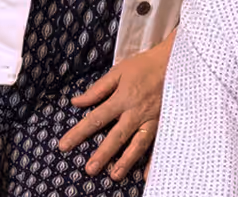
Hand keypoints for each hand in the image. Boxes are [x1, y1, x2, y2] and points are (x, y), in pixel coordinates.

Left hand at [58, 31, 175, 180]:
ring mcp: (151, 119)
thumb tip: (77, 102)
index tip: (64, 145)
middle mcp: (136, 112)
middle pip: (117, 136)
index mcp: (122, 98)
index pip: (97, 118)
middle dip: (103, 154)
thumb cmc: (143, 66)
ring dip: (126, 161)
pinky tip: (146, 175)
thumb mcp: (118, 71)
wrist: (173, 62)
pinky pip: (158, 144)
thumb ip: (98, 89)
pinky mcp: (163, 123)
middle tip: (90, 170)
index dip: (79, 132)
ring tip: (114, 175)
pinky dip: (153, 161)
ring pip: (138, 144)